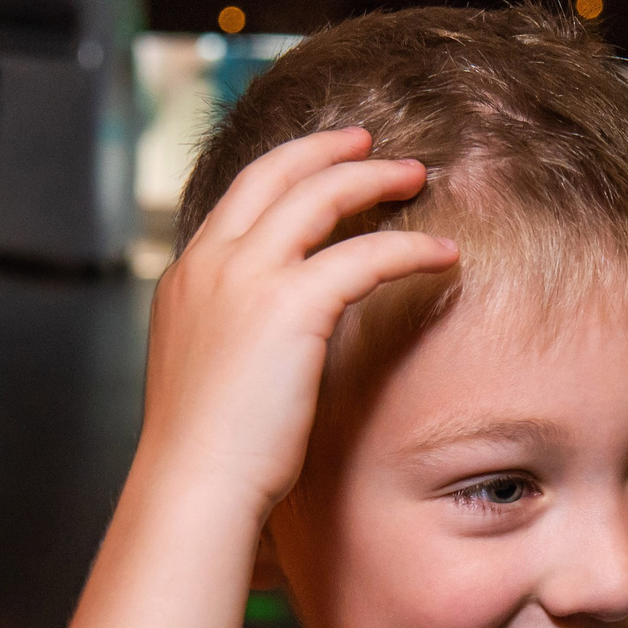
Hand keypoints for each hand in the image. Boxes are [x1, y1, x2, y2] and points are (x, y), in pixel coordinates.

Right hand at [141, 127, 458, 513]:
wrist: (194, 484)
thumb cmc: (207, 454)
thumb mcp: (209, 375)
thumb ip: (233, 337)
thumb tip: (268, 344)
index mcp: (186, 278)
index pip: (239, 198)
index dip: (286, 171)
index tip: (323, 162)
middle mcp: (210, 264)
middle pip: (275, 174)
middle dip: (327, 150)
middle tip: (370, 143)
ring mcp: (245, 278)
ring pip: (320, 197)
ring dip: (374, 179)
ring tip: (415, 176)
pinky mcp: (290, 305)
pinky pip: (365, 255)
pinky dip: (409, 247)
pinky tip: (442, 253)